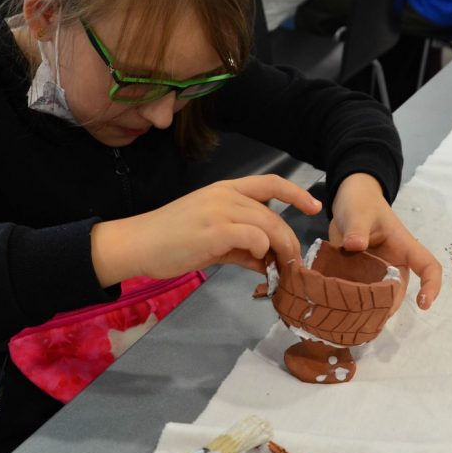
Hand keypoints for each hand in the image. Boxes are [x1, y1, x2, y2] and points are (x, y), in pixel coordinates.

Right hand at [90, 175, 322, 285]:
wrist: (136, 244)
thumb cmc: (170, 241)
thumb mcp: (210, 237)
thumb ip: (240, 245)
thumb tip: (267, 261)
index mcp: (224, 190)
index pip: (270, 182)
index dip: (296, 193)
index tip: (314, 207)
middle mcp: (224, 195)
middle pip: (273, 212)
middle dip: (289, 239)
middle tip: (293, 263)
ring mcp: (219, 211)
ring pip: (268, 225)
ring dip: (281, 249)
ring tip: (280, 269)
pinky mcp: (214, 231)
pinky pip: (254, 238)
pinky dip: (262, 252)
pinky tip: (258, 266)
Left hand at [329, 173, 441, 309]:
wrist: (347, 202)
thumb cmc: (361, 203)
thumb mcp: (359, 213)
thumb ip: (357, 228)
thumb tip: (355, 245)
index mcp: (403, 247)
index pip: (428, 267)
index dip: (432, 286)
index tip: (423, 304)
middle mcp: (393, 264)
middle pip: (398, 292)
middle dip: (387, 307)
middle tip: (366, 318)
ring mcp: (375, 273)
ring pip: (378, 298)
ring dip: (367, 309)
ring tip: (350, 318)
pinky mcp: (358, 276)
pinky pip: (358, 294)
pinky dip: (350, 303)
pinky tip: (337, 311)